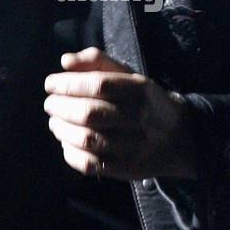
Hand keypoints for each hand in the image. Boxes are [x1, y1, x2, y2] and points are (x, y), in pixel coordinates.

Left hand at [43, 46, 198, 180]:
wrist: (179, 136)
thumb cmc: (143, 101)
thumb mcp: (128, 75)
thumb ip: (97, 62)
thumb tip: (65, 61)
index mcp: (139, 89)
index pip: (98, 84)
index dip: (68, 83)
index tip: (50, 84)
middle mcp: (138, 117)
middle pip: (90, 113)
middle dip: (60, 107)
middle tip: (50, 105)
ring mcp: (133, 146)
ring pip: (88, 140)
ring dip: (63, 130)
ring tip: (56, 123)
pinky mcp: (127, 169)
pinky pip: (91, 164)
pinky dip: (71, 154)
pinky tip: (67, 144)